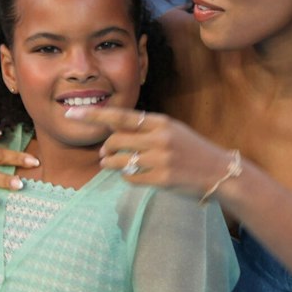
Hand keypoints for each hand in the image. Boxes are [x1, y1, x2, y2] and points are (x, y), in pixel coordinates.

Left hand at [66, 104, 234, 198]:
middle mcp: (160, 137)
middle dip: (106, 150)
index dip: (93, 115)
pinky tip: (137, 176)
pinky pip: (131, 177)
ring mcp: (161, 159)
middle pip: (114, 141)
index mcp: (160, 122)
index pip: (120, 116)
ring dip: (111, 164)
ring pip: (119, 160)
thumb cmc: (192, 151)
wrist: (221, 173)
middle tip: (104, 156)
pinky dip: (128, 177)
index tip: (71, 112)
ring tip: (114, 165)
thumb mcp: (171, 131)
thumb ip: (144, 128)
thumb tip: (111, 128)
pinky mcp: (162, 178)